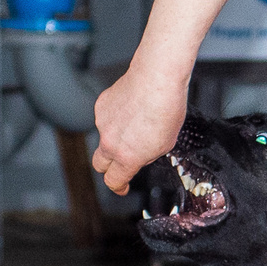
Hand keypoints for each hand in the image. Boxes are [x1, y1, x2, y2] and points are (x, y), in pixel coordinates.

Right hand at [91, 65, 188, 194]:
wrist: (157, 78)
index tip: (122, 187)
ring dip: (117, 136)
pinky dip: (117, 117)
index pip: (113, 181)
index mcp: (127, 156)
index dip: (118, 187)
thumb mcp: (166, 144)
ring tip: (139, 122)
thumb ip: (147, 155)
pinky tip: (132, 108)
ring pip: (105, 137)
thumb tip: (140, 156)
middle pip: (100, 164)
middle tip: (122, 163)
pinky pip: (106, 118)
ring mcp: (102, 123)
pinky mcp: (101, 106)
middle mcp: (110, 142)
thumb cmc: (167, 107)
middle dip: (109, 167)